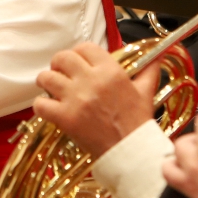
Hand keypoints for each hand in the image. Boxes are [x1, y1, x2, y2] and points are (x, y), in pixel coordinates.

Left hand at [33, 43, 155, 157]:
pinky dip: (41, 105)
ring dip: (46, 81)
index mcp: (110, 71)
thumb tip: (157, 55)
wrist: (131, 150)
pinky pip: (40, 104)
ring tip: (50, 88)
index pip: (85, 47)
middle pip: (62, 58)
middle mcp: (91, 80)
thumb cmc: (138, 121)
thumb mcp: (146, 91)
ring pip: (46, 78)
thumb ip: (149, 70)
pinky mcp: (64, 118)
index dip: (78, 52)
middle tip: (60, 73)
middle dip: (58, 63)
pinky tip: (48, 107)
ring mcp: (75, 99)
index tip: (78, 62)